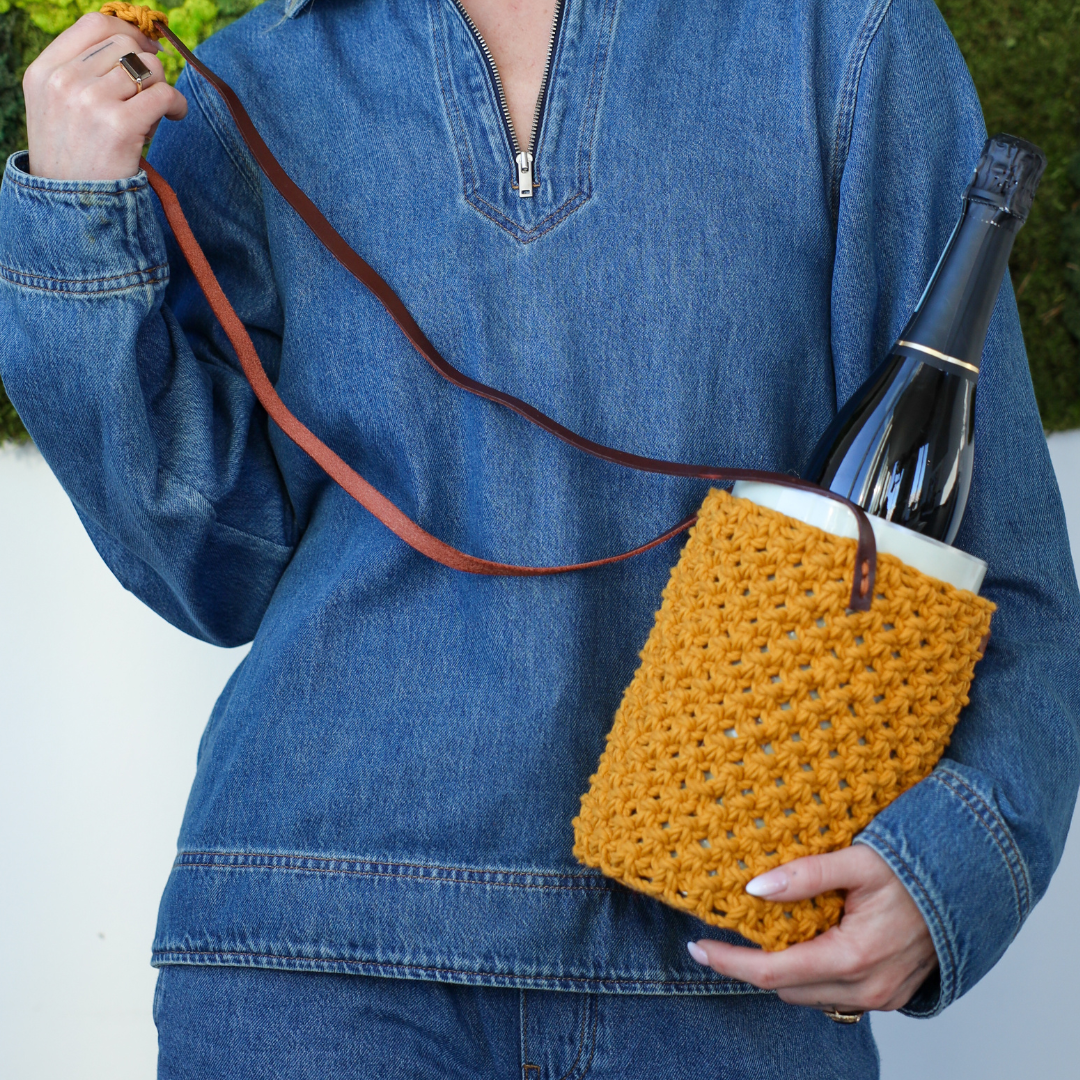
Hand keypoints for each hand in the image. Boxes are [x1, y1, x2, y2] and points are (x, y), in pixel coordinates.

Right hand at [23, 12, 186, 180]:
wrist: (72, 207)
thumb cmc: (74, 158)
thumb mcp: (58, 107)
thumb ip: (82, 73)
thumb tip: (135, 44)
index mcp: (44, 71)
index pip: (95, 24)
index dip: (129, 31)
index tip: (147, 49)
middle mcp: (64, 81)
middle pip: (126, 46)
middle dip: (146, 68)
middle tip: (147, 98)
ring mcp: (90, 102)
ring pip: (148, 68)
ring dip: (160, 89)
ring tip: (153, 116)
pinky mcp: (119, 125)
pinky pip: (164, 94)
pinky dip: (178, 105)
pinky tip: (174, 117)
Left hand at [687, 845, 936, 1012]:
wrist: (970, 887)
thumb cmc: (916, 869)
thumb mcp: (858, 860)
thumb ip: (805, 874)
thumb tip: (754, 888)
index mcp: (854, 956)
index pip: (773, 972)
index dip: (730, 961)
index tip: (697, 946)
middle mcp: (866, 988)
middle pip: (786, 990)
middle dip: (748, 967)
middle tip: (718, 936)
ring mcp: (879, 996)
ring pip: (807, 995)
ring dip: (779, 972)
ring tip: (753, 936)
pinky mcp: (887, 995)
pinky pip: (832, 995)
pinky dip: (807, 974)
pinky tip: (797, 944)